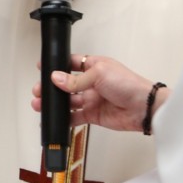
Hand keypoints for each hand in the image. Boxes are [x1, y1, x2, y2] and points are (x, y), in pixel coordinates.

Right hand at [30, 54, 159, 130]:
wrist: (144, 107)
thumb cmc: (128, 84)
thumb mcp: (99, 74)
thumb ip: (75, 80)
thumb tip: (55, 78)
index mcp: (94, 66)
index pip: (72, 63)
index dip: (57, 65)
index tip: (42, 68)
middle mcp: (92, 82)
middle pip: (66, 84)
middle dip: (51, 87)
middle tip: (38, 91)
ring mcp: (92, 99)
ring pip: (68, 101)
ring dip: (55, 103)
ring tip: (40, 106)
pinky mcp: (93, 115)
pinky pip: (75, 117)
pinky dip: (64, 119)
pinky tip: (54, 119)